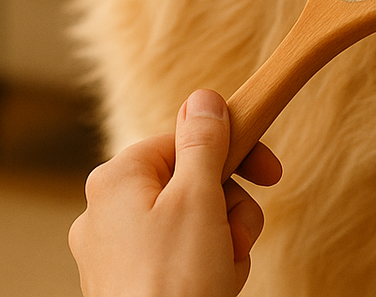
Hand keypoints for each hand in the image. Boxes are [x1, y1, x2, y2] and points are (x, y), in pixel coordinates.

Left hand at [69, 89, 282, 296]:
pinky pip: (178, 260)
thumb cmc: (175, 283)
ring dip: (222, 243)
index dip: (233, 154)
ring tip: (224, 272)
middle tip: (240, 236)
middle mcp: (105, 212)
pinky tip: (214, 289)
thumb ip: (204, 143)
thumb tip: (203, 98)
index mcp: (116, 179)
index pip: (185, 140)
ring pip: (190, 225)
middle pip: (190, 184)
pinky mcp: (128, 286)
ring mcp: (114, 254)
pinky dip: (204, 270)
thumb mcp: (199, 199)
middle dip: (228, 210)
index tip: (270, 171)